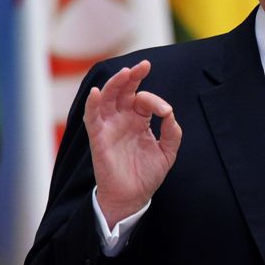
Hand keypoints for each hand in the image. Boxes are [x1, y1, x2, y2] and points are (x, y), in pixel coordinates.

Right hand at [84, 60, 181, 228]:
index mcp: (138, 120)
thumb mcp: (167, 151)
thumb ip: (172, 131)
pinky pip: (92, 118)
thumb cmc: (147, 174)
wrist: (133, 197)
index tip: (164, 112)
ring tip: (125, 73)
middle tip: (143, 66)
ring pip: (107, 99)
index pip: (143, 99)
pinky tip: (97, 93)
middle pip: (123, 91)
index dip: (154, 100)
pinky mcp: (98, 139)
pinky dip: (93, 104)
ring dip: (114, 84)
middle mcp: (122, 120)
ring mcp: (109, 127)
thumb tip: (169, 112)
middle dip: (132, 77)